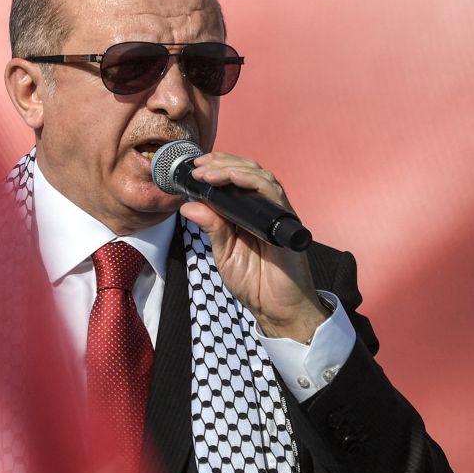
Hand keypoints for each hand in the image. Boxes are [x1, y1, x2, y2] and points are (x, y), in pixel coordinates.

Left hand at [177, 151, 328, 341]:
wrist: (277, 308)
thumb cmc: (254, 282)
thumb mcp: (224, 252)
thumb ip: (211, 226)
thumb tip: (188, 205)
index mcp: (248, 214)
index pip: (235, 180)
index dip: (217, 168)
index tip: (194, 167)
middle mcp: (264, 210)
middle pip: (248, 171)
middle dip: (221, 163)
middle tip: (198, 166)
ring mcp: (276, 214)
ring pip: (260, 176)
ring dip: (232, 169)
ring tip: (208, 171)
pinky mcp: (285, 222)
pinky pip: (272, 193)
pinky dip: (252, 181)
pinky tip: (233, 178)